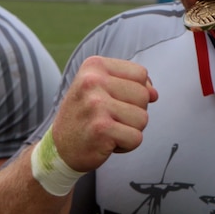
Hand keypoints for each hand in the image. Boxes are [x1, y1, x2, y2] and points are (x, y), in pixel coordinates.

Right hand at [50, 55, 157, 171]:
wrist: (60, 148)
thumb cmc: (87, 116)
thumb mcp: (102, 89)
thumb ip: (131, 85)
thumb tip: (154, 94)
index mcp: (94, 65)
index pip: (140, 74)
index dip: (136, 92)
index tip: (113, 101)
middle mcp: (92, 81)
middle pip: (144, 96)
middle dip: (134, 112)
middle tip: (109, 119)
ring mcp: (96, 105)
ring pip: (143, 118)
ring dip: (130, 130)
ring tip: (108, 130)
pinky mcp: (101, 129)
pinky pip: (137, 138)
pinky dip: (126, 145)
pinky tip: (106, 142)